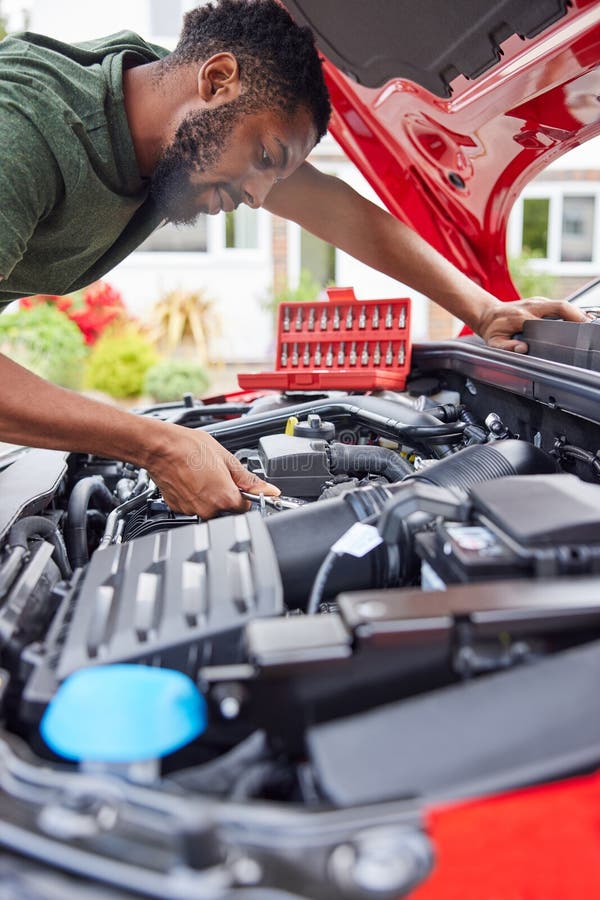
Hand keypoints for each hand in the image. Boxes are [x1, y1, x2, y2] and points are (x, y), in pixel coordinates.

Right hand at [145, 423, 278, 517]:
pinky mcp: (178, 508)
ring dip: (210, 495)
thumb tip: (268, 490)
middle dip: (227, 495)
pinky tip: (192, 480)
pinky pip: (194, 506)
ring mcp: (191, 510)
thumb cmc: (189, 448)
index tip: (239, 485)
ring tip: (203, 475)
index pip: (245, 507)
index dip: (244, 494)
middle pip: (227, 509)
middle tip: (218, 475)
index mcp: (225, 498)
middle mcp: (208, 509)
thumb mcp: (226, 459)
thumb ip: (249, 479)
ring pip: (210, 509)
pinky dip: (195, 496)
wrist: (160, 447)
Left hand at [474, 297, 588, 352]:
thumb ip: (506, 347)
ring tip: (587, 326)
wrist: (488, 314)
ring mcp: (537, 302)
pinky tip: (577, 322)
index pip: (546, 319)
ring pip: (562, 305)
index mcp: (522, 316)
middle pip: (561, 306)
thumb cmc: (493, 329)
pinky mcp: (540, 302)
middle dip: (578, 315)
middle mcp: (531, 306)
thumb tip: (523, 348)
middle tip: (589, 327)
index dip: (565, 323)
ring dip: (576, 314)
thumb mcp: (494, 343)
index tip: (577, 331)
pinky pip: (559, 306)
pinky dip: (570, 313)